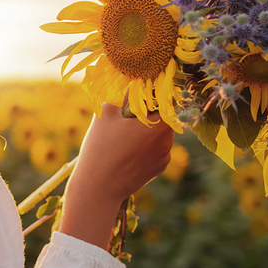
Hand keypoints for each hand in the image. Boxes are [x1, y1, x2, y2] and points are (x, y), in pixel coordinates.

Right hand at [60, 102, 173, 248]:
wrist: (98, 189)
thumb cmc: (101, 147)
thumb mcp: (107, 112)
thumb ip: (122, 92)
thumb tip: (132, 78)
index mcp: (160, 123)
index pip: (165, 98)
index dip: (152, 92)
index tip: (139, 90)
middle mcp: (169, 140)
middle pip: (163, 115)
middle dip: (147, 111)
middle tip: (125, 113)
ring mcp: (165, 156)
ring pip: (159, 132)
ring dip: (146, 128)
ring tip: (122, 134)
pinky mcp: (159, 168)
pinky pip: (156, 148)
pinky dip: (145, 144)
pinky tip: (126, 150)